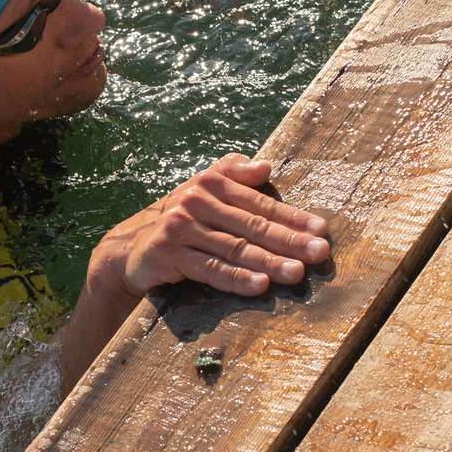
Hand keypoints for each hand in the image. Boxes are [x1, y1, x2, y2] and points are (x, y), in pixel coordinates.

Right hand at [88, 155, 330, 302]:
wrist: (130, 250)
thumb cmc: (179, 222)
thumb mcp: (204, 192)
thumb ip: (234, 175)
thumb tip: (265, 166)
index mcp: (211, 183)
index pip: (260, 203)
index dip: (293, 217)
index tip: (321, 230)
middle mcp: (196, 201)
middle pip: (252, 225)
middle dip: (289, 240)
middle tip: (319, 253)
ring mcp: (180, 227)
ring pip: (234, 248)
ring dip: (268, 262)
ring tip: (296, 273)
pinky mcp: (168, 253)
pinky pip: (209, 269)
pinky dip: (236, 278)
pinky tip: (259, 285)